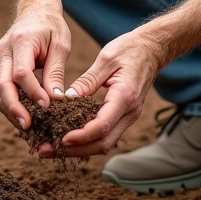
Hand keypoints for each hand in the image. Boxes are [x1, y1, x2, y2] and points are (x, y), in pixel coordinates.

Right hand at [0, 0, 71, 131]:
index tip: (47, 107)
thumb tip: (55, 100)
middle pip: (2, 85)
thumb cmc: (51, 26)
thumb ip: (56, 71)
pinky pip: (0, 90)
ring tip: (27, 130)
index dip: (32, 92)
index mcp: (20, 41)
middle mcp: (3, 51)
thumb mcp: (60, 44)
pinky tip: (23, 120)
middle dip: (14, 108)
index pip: (21, 72)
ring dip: (10, 111)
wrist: (35, 10)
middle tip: (28, 126)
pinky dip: (10, 106)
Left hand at [47, 29, 163, 157]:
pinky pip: (106, 134)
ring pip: (105, 142)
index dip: (81, 136)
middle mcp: (130, 112)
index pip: (102, 125)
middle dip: (75, 150)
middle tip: (46, 150)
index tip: (60, 139)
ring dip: (80, 149)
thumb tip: (65, 100)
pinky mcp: (125, 115)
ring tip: (52, 148)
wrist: (153, 49)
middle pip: (103, 142)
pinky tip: (69, 137)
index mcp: (125, 96)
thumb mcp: (105, 59)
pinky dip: (88, 139)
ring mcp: (129, 116)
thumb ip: (86, 81)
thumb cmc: (130, 49)